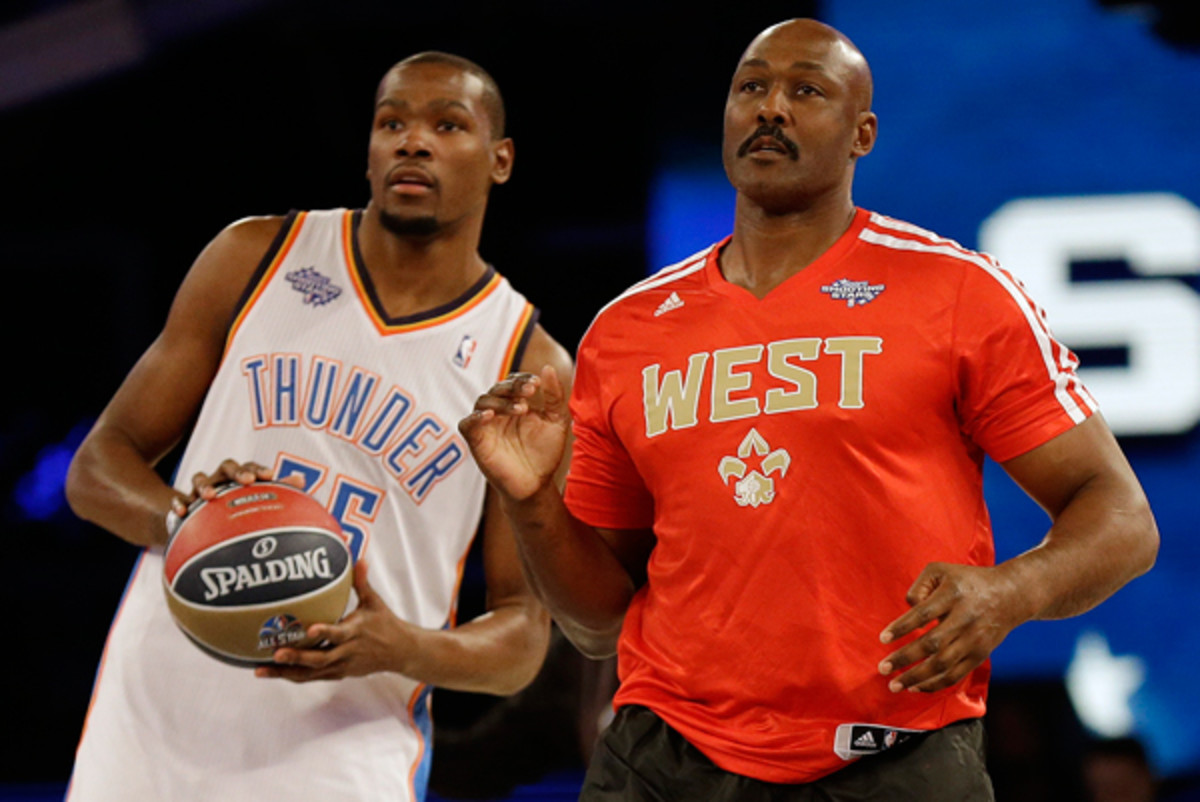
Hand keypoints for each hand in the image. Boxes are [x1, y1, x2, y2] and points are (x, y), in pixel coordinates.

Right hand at [173, 459, 302, 515]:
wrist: (207, 522)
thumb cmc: (239, 508)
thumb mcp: (258, 500)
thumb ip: (280, 490)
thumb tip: (301, 479)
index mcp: (240, 476)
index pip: (251, 466)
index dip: (259, 469)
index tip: (271, 475)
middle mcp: (221, 478)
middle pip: (227, 466)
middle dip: (237, 471)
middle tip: (247, 481)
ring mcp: (201, 489)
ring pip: (199, 478)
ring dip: (204, 485)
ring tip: (210, 496)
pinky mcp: (185, 503)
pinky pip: (178, 500)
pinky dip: (179, 504)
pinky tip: (181, 513)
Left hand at [255, 560, 416, 681]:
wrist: (400, 652)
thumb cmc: (385, 623)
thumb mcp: (374, 602)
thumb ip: (362, 582)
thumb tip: (359, 558)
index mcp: (355, 632)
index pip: (338, 634)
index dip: (324, 633)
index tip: (309, 630)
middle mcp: (347, 651)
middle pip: (319, 659)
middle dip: (296, 657)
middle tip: (275, 652)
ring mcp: (342, 666)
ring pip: (311, 673)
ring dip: (286, 672)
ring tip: (260, 670)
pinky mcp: (338, 674)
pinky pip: (312, 677)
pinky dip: (293, 676)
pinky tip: (274, 672)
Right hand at [458, 366, 569, 500]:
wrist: (536, 484)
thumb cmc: (545, 453)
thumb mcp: (556, 421)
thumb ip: (554, 396)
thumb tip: (548, 368)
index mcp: (516, 403)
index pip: (513, 382)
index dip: (523, 379)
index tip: (537, 384)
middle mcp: (499, 411)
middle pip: (497, 388)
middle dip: (513, 387)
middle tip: (530, 392)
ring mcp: (486, 425)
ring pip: (483, 401)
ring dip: (501, 401)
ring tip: (521, 409)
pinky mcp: (476, 441)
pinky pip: (466, 424)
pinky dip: (475, 417)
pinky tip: (490, 415)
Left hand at [877, 562, 1030, 692]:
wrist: (1010, 595)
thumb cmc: (967, 581)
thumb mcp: (941, 571)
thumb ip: (919, 587)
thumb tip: (908, 609)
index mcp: (953, 594)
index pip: (923, 614)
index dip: (901, 627)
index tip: (882, 638)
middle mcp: (965, 618)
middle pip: (932, 644)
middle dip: (904, 658)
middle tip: (882, 668)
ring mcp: (974, 639)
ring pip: (943, 665)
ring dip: (916, 678)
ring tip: (894, 685)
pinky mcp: (980, 655)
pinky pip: (956, 675)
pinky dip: (935, 684)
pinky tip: (916, 687)